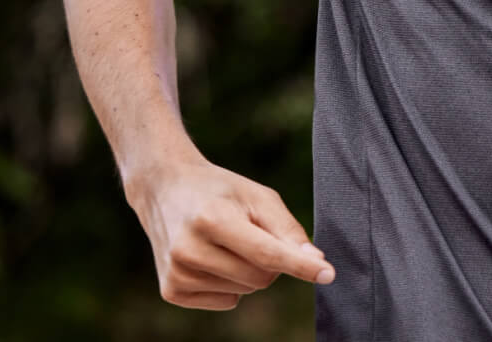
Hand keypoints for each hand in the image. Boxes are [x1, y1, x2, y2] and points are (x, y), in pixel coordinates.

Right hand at [123, 157, 335, 309]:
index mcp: (211, 219)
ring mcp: (177, 272)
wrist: (163, 189)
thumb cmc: (219, 191)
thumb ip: (287, 229)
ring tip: (224, 242)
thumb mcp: (256, 195)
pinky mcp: (171, 290)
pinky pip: (227, 301)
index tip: (328, 274)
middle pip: (261, 277)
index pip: (267, 253)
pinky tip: (209, 258)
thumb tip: (316, 263)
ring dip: (247, 271)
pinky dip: (229, 284)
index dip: (301, 265)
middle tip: (249, 233)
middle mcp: (189, 249)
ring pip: (245, 291)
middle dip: (269, 261)